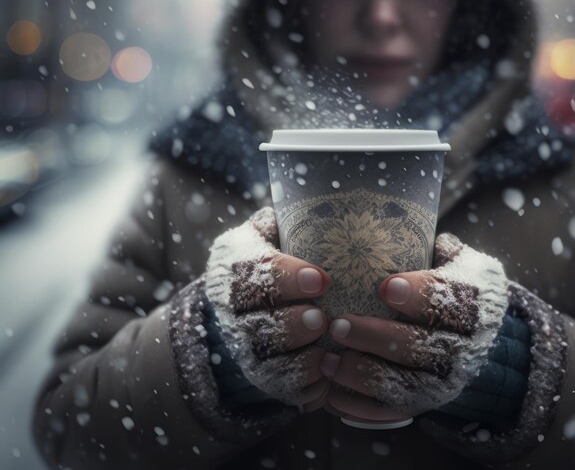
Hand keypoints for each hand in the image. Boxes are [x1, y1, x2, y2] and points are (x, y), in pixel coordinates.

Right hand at [204, 207, 332, 411]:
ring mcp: (242, 348)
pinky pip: (280, 389)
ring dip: (296, 358)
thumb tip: (318, 199)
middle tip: (321, 318)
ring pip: (263, 361)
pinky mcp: (261, 376)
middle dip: (288, 324)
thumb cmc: (267, 259)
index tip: (321, 278)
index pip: (249, 273)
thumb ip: (282, 219)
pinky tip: (329, 375)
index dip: (283, 278)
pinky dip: (304, 386)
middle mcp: (229, 312)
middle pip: (253, 325)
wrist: (243, 307)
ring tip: (327, 349)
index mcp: (231, 268)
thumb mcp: (265, 233)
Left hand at [320, 233, 508, 421]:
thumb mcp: (458, 260)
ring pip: (409, 385)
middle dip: (380, 338)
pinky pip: (396, 411)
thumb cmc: (453, 285)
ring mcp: (449, 380)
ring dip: (365, 374)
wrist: (476, 334)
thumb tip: (398, 214)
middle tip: (338, 325)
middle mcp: (468, 346)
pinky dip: (363, 407)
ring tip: (328, 361)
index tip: (384, 287)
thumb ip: (435, 242)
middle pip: (425, 348)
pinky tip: (332, 395)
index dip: (421, 295)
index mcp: (476, 303)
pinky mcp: (428, 402)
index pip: (453, 301)